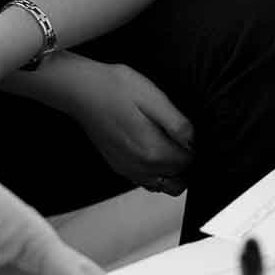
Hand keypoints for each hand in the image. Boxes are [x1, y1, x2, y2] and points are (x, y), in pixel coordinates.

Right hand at [64, 56, 192, 192]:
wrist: (80, 90)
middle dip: (185, 163)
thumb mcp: (153, 97)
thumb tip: (194, 141)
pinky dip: (154, 172)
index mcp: (152, 151)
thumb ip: (177, 124)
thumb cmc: (113, 88)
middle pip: (178, 179)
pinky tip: (150, 149)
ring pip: (162, 185)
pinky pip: (145, 181)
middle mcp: (139, 167)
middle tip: (180, 138)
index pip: (188, 162)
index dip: (194, 147)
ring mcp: (126, 168)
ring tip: (167, 144)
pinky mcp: (117, 165)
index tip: (187, 132)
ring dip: (171, 171)